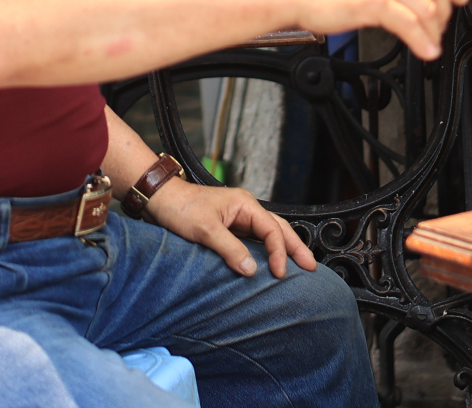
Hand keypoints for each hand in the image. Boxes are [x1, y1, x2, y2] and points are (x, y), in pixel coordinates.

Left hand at [142, 179, 316, 277]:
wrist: (160, 199)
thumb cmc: (180, 208)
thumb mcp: (205, 230)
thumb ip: (230, 249)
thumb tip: (251, 270)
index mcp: (245, 204)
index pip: (271, 230)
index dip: (278, 252)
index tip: (279, 273)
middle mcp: (246, 209)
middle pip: (278, 228)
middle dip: (295, 247)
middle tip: (312, 267)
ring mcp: (239, 217)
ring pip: (269, 233)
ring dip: (284, 248)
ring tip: (300, 264)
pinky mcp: (230, 226)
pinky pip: (255, 238)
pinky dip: (267, 249)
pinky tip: (271, 261)